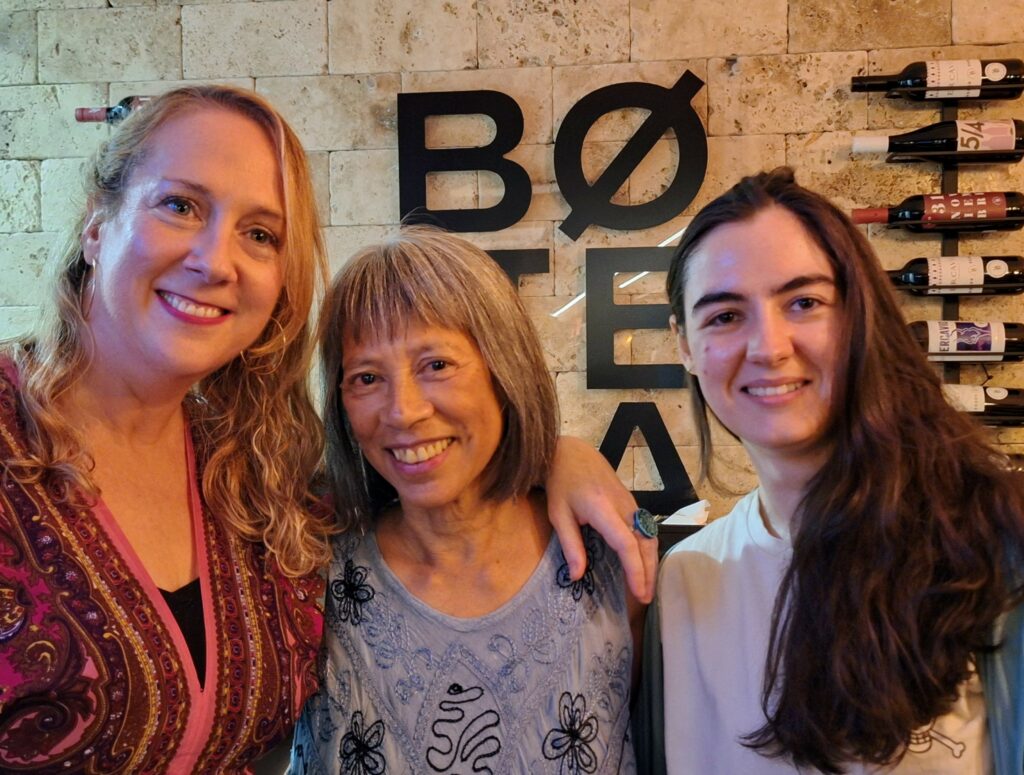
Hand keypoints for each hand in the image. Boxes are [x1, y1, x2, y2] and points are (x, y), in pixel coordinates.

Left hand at [545, 436, 657, 602]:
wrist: (571, 453)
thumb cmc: (561, 484)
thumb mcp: (558, 514)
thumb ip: (570, 545)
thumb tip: (577, 576)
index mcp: (602, 509)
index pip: (626, 544)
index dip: (635, 570)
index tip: (637, 593)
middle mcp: (623, 506)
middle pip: (645, 543)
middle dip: (648, 572)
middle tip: (645, 599)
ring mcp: (631, 502)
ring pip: (650, 536)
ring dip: (651, 562)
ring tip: (646, 587)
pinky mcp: (632, 502)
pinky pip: (646, 529)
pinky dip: (648, 550)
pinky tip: (642, 564)